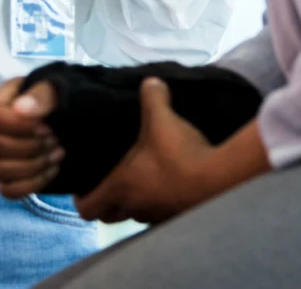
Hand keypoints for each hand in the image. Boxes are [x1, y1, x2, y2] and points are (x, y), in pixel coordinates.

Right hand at [0, 78, 63, 198]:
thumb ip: (41, 95)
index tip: (44, 125)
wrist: (72, 121)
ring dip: (31, 166)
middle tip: (53, 139)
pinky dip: (32, 184)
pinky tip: (53, 170)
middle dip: (27, 146)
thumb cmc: (59, 101)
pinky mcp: (8, 178)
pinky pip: (8, 191)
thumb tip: (20, 108)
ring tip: (57, 154)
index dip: (15, 125)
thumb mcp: (56, 90)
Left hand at [74, 77, 212, 224]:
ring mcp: (158, 217)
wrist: (219, 180)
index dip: (81, 199)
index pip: (87, 209)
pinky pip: (160, 215)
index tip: (82, 187)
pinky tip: (167, 184)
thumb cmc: (178, 153)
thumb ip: (152, 96)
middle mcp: (135, 208)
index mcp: (121, 187)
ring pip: (136, 214)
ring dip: (135, 202)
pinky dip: (159, 203)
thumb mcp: (161, 117)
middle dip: (107, 202)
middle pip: (110, 215)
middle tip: (110, 181)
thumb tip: (150, 81)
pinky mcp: (179, 218)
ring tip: (140, 179)